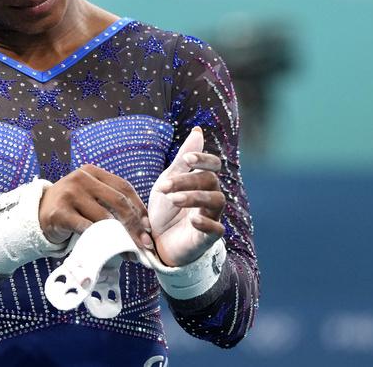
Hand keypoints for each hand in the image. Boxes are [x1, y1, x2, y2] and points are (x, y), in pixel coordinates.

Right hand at [38, 163, 154, 250]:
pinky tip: (107, 250)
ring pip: (104, 217)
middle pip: (118, 201)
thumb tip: (142, 227)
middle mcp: (81, 178)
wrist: (38, 213)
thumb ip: (110, 203)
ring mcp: (69, 194)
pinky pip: (86, 228)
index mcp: (93, 172)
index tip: (148, 228)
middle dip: (134, 225)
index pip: (124, 187)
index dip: (139, 208)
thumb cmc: (72, 207)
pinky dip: (99, 241)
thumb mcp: (90, 196)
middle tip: (143, 244)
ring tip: (128, 251)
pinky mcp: (60, 212)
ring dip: (119, 237)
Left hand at [148, 126, 225, 266]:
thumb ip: (182, 159)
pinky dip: (206, 223)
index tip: (186, 160)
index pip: (213, 165)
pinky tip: (193, 220)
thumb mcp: (168, 180)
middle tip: (163, 186)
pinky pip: (217, 229)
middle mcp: (211, 196)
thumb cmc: (165, 210)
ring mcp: (211, 216)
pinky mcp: (209, 238)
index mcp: (202, 181)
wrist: (156, 243)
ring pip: (216, 200)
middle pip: (210, 180)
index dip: (203, 159)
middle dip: (186, 180)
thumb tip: (198, 130)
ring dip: (194, 197)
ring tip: (173, 199)